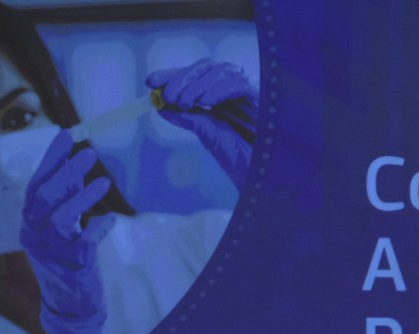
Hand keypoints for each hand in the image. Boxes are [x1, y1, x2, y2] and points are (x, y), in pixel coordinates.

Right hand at [20, 129, 114, 333]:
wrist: (69, 304)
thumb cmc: (65, 261)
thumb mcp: (60, 229)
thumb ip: (65, 201)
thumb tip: (76, 170)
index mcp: (29, 222)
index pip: (35, 184)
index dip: (50, 159)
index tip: (65, 136)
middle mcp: (34, 234)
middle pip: (45, 196)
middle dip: (67, 171)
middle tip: (89, 153)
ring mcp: (51, 251)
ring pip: (61, 218)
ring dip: (83, 197)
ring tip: (103, 182)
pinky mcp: (72, 265)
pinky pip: (84, 242)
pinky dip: (98, 227)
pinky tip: (110, 218)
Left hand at [147, 61, 257, 188]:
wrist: (268, 179)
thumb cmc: (245, 163)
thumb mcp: (211, 139)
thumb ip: (191, 120)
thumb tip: (163, 108)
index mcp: (220, 102)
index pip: (194, 79)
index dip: (172, 76)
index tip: (151, 82)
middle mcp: (233, 94)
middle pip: (205, 69)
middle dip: (181, 77)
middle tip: (166, 94)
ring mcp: (246, 96)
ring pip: (220, 70)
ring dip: (196, 83)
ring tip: (183, 102)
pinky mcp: (261, 99)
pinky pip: (237, 84)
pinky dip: (218, 89)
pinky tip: (205, 102)